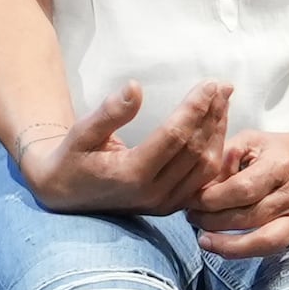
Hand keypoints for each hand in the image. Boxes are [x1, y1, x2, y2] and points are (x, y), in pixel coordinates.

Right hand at [22, 80, 234, 215]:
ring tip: (223, 101)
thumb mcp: (81, 132)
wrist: (64, 194)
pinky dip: (215, 149)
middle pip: (195, 150)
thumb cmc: (72, 159)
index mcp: (131, 175)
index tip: (209, 84)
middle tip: (222, 86)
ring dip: (218, 131)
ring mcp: (164, 203)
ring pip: (205, 166)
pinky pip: (203, 178)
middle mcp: (152, 194)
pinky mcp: (171, 205)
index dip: (194, 108)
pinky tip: (217, 126)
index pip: (174, 136)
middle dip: (212, 115)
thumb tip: (135, 87)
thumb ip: (109, 112)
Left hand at [194, 126, 288, 274]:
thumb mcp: (253, 140)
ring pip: (271, 239)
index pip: (242, 189)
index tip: (192, 202)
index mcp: (278, 166)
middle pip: (250, 217)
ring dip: (236, 247)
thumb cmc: (281, 150)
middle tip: (192, 220)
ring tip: (207, 244)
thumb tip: (205, 181)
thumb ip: (227, 155)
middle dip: (214, 222)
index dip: (213, 199)